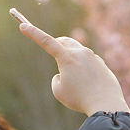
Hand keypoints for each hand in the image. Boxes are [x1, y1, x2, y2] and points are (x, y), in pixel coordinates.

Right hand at [11, 9, 128, 114]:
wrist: (106, 104)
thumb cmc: (80, 99)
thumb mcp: (58, 91)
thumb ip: (57, 78)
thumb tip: (64, 73)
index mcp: (67, 58)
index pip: (46, 41)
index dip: (33, 33)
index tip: (23, 26)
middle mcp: (81, 53)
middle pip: (64, 41)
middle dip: (57, 44)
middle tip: (54, 52)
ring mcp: (94, 57)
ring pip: (78, 53)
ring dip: (71, 61)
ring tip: (74, 80)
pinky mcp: (102, 64)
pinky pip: (89, 63)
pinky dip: (84, 70)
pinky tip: (88, 83)